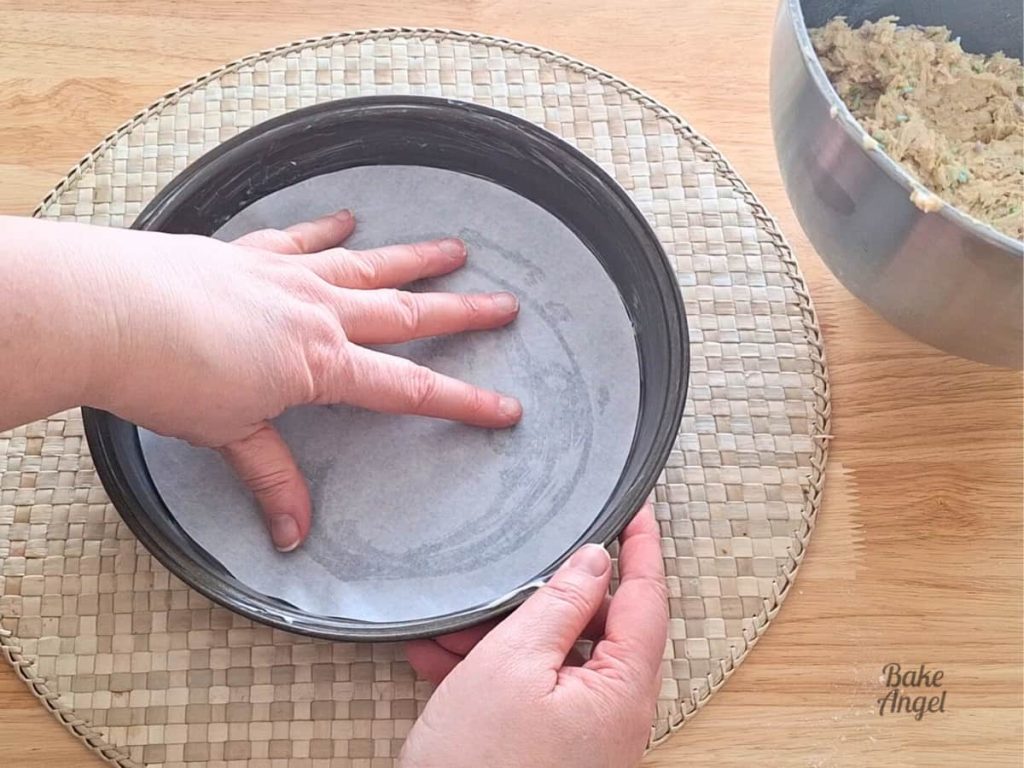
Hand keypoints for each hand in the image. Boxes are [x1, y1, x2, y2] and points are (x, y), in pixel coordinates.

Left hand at [1, 212, 520, 550]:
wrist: (110, 311)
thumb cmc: (168, 376)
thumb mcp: (230, 436)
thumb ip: (271, 478)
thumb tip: (293, 536)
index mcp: (322, 363)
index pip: (408, 389)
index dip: (463, 402)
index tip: (506, 409)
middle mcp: (318, 313)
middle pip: (407, 314)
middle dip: (463, 314)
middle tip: (507, 305)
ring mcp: (287, 276)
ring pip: (368, 265)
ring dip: (416, 259)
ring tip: (455, 249)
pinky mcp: (250, 254)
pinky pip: (302, 239)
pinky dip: (328, 230)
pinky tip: (348, 219)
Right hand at [400, 504, 667, 767]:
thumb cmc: (479, 764)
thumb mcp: (513, 663)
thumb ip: (561, 604)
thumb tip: (596, 561)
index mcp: (623, 689)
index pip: (647, 597)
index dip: (642, 546)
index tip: (637, 507)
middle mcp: (616, 714)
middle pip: (597, 627)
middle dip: (545, 597)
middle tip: (508, 571)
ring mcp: (587, 736)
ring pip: (556, 659)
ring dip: (507, 635)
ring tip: (452, 627)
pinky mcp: (555, 750)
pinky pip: (536, 693)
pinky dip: (497, 672)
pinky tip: (446, 660)